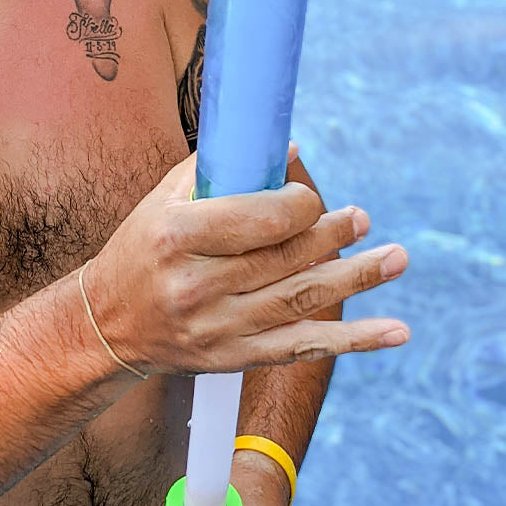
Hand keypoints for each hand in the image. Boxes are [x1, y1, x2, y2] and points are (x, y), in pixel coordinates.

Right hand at [84, 151, 408, 375]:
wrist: (109, 323)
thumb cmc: (141, 249)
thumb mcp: (163, 202)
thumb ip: (220, 171)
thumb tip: (288, 147)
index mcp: (176, 237)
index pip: (259, 219)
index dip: (299, 205)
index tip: (310, 197)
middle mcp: (197, 286)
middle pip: (286, 258)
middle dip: (333, 235)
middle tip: (362, 219)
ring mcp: (218, 328)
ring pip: (303, 299)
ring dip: (358, 277)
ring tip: (397, 257)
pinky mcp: (235, 358)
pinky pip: (305, 347)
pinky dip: (355, 340)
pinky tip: (396, 331)